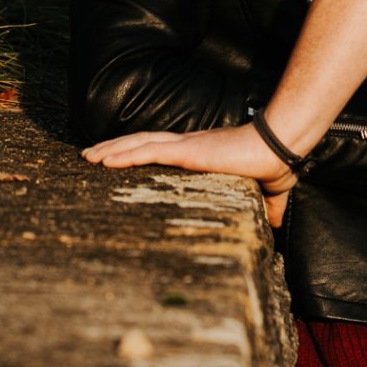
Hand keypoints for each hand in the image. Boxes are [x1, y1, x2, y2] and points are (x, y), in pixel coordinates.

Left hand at [80, 123, 294, 201]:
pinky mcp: (186, 151)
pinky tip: (105, 160)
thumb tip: (277, 225)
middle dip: (114, 147)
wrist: (279, 151)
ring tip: (87, 156)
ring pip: (138, 143)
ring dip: (111, 149)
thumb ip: (268, 207)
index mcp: (202, 153)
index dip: (139, 150)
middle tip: (89, 155)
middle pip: (141, 142)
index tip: (121, 158)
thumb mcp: (269, 194)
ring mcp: (185, 146)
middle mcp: (188, 144)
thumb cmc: (274, 166)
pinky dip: (124, 154)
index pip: (162, 148)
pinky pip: (147, 151)